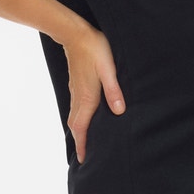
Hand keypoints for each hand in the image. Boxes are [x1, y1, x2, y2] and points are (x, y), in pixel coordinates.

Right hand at [62, 24, 125, 164]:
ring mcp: (76, 91)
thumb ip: (114, 90)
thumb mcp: (108, 69)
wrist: (75, 33)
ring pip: (75, 117)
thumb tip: (119, 111)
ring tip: (85, 143)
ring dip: (79, 132)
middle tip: (84, 158)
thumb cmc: (95, 49)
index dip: (82, 144)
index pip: (81, 127)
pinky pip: (76, 108)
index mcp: (87, 97)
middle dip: (79, 142)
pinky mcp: (77, 85)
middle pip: (75, 126)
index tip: (83, 160)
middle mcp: (79, 97)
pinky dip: (79, 120)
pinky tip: (86, 120)